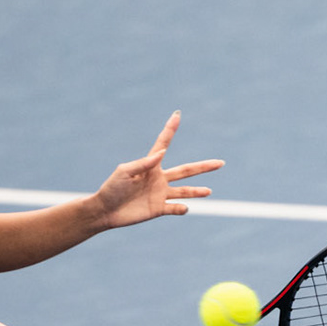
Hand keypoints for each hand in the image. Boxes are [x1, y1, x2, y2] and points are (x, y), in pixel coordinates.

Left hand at [91, 111, 223, 229]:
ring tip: (208, 191)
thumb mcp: (124, 172)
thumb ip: (143, 163)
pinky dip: (181, 208)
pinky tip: (184, 208)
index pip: (164, 144)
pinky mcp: (158, 209)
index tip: (177, 114)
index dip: (170, 129)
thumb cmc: (112, 188)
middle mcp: (159, 178)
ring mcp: (160, 194)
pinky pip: (174, 208)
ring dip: (197, 191)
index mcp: (150, 165)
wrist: (105, 211)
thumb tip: (162, 153)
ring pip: (184, 191)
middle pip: (186, 171)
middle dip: (203, 167)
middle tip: (220, 163)